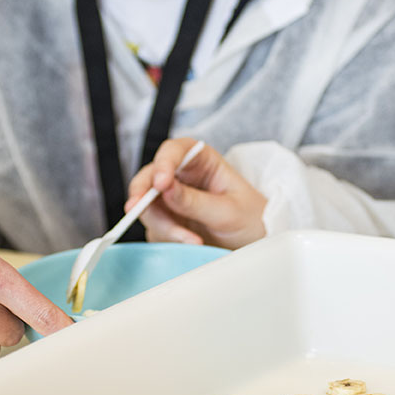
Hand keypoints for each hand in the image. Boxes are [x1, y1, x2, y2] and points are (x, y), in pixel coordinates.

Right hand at [127, 137, 267, 248]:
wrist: (256, 242)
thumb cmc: (251, 218)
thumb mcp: (227, 211)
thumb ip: (195, 201)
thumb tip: (165, 189)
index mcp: (201, 160)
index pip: (174, 151)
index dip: (162, 164)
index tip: (160, 183)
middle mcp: (182, 176)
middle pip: (149, 178)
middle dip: (144, 196)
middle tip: (138, 210)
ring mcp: (171, 200)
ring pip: (147, 206)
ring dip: (162, 224)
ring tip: (192, 240)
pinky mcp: (168, 221)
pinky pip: (155, 228)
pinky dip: (167, 237)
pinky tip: (190, 243)